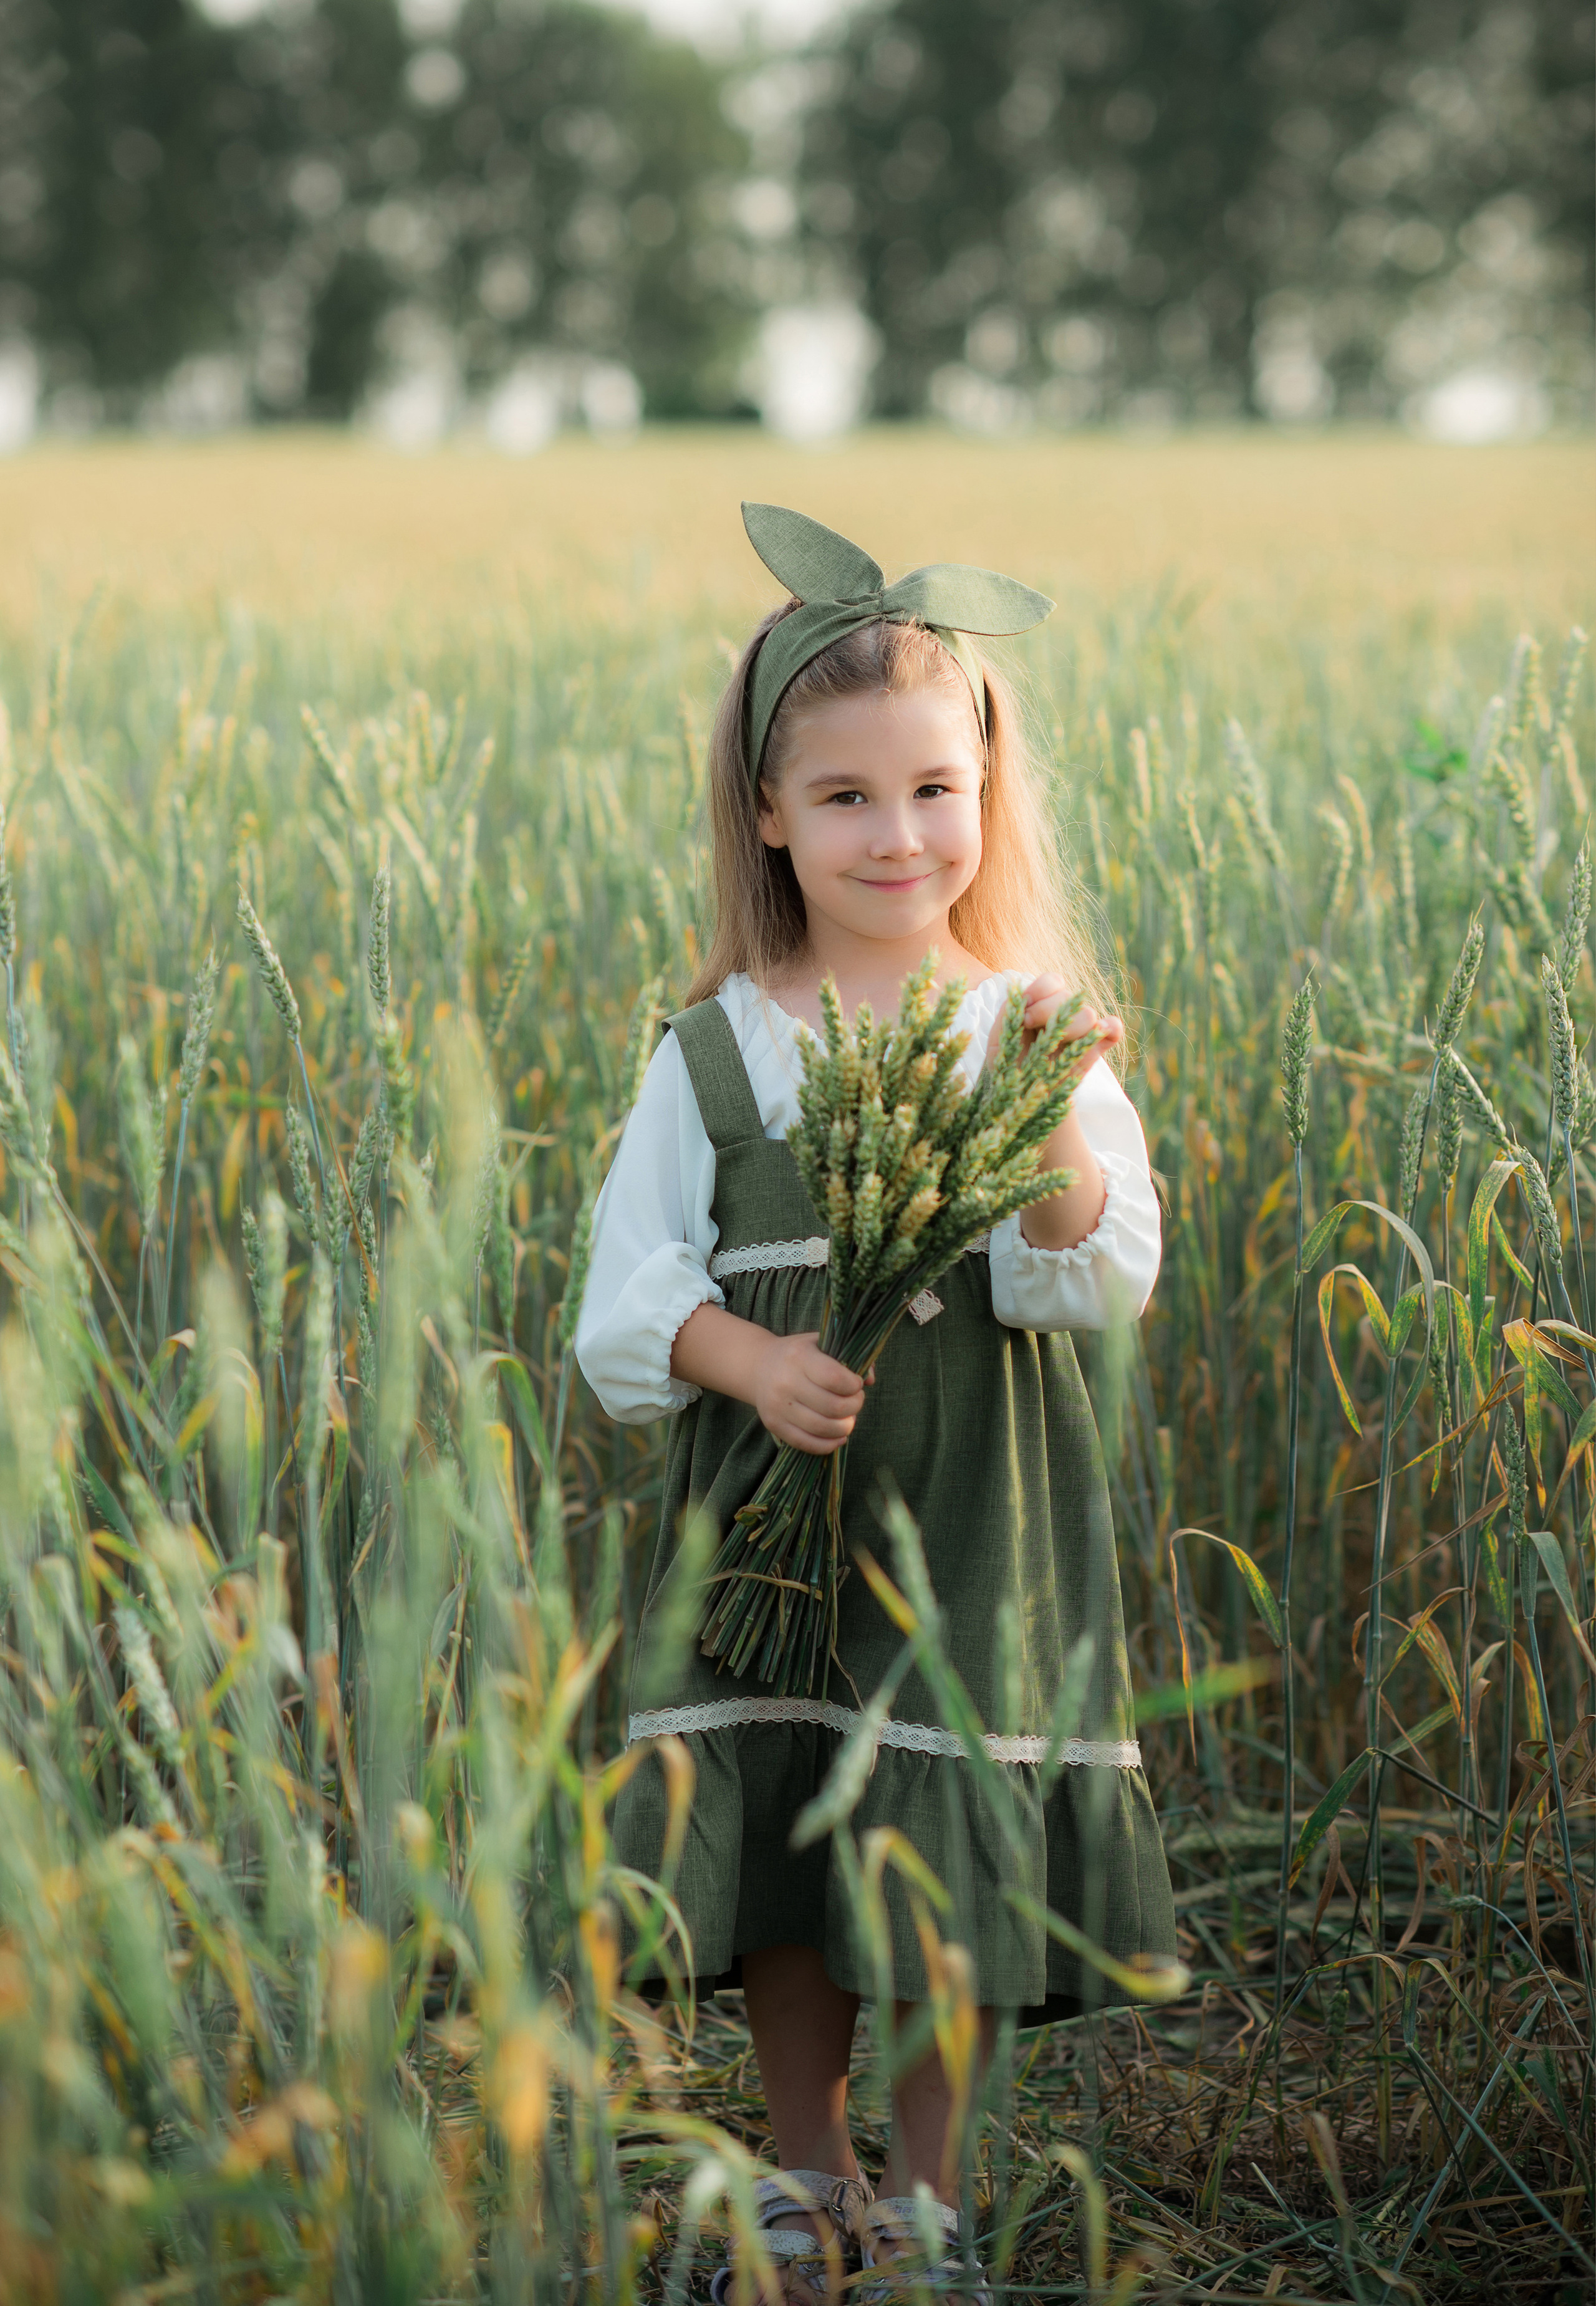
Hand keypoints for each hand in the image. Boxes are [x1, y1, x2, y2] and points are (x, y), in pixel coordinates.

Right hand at [752, 1331, 867, 1453]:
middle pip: (832, 1406)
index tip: (857, 1384)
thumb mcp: (820, 1344)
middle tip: (855, 1401)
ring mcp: (777, 1406)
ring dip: (844, 1427)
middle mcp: (785, 1382)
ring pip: (821, 1428)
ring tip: (848, 1419)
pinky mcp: (773, 1424)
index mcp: (799, 1357)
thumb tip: (869, 1379)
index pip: (834, 1378)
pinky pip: (806, 1443)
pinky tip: (838, 1437)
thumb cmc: (798, 1354)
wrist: (758, 1366)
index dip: (854, 1385)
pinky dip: (828, 1444)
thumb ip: (849, 1356)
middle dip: (854, 1406)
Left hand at [988, 974, 1125, 1065]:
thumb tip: (1024, 994)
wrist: (1022, 1098)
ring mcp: (1082, 1030)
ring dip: (1070, 1029)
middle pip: (1070, 996)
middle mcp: (1065, 1012)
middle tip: (1031, 1029)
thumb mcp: (1000, 1037)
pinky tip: (1094, 1039)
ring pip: (1089, 1014)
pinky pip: (1113, 1028)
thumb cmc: (1009, 1065)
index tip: (1024, 1015)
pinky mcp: (1096, 1048)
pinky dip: (1110, 1028)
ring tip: (1053, 1045)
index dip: (1040, 992)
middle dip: (1048, 1011)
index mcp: (1043, 1003)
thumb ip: (1009, 1011)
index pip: (1052, 981)